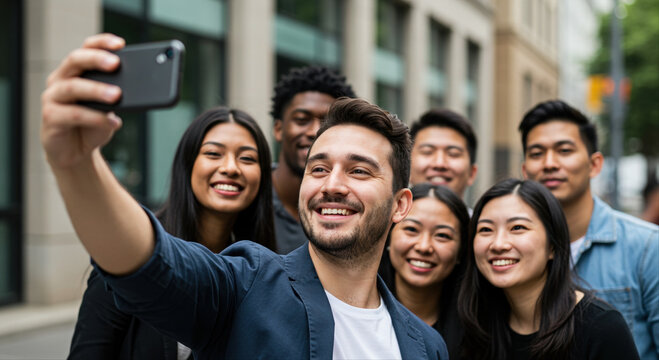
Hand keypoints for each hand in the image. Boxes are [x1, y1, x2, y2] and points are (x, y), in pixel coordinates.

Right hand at [41, 33, 125, 169]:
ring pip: (73, 87)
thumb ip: (117, 94)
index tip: (120, 44)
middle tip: (116, 64)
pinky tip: (113, 123)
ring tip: (117, 95)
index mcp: (75, 71)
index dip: (101, 43)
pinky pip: (74, 114)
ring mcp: (52, 97)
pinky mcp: (50, 117)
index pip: (86, 48)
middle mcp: (60, 80)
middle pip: (75, 60)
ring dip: (97, 90)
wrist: (75, 152)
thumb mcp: (109, 108)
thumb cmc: (92, 125)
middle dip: (96, 59)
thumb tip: (138, 86)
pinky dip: (96, 118)